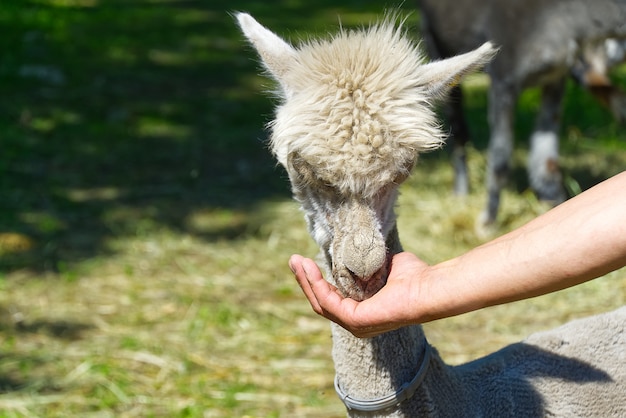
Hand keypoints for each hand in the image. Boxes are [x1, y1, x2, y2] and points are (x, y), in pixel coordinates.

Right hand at [289, 252, 430, 337]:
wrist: (429, 286)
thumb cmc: (415, 276)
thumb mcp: (384, 265)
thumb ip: (368, 261)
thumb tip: (359, 247)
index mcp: (363, 312)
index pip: (331, 299)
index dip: (316, 280)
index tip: (305, 261)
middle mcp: (357, 323)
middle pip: (321, 302)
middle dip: (305, 280)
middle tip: (294, 260)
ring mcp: (355, 325)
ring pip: (321, 303)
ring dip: (306, 281)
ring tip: (297, 261)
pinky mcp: (356, 321)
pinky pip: (329, 302)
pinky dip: (316, 284)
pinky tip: (310, 268)